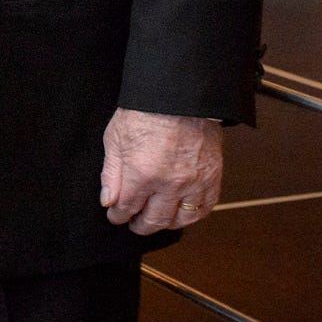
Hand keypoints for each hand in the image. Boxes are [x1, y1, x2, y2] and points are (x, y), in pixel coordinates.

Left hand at [101, 108, 221, 234]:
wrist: (180, 96)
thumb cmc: (145, 112)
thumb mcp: (115, 138)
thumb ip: (111, 174)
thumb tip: (108, 200)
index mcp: (142, 173)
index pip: (127, 207)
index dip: (118, 215)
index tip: (115, 215)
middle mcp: (170, 183)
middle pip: (154, 219)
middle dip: (140, 225)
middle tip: (134, 224)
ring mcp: (195, 182)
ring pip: (182, 219)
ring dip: (167, 224)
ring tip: (156, 220)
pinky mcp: (213, 177)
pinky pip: (205, 207)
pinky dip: (193, 215)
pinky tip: (182, 213)